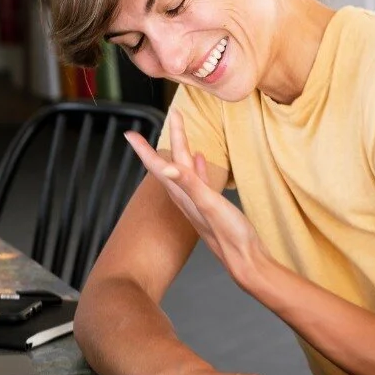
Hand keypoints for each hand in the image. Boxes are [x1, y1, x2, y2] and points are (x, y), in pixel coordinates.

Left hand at [124, 110, 272, 291]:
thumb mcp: (209, 205)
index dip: (143, 149)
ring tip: (181, 132)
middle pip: (172, 162)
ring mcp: (197, 201)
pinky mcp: (210, 205)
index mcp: (183, 193)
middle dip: (172, 137)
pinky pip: (198, 179)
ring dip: (182, 149)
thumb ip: (190, 185)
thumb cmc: (230, 235)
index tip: (129, 133)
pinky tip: (199, 160)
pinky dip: (196, 166)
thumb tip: (166, 167)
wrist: (244, 260)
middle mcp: (185, 196)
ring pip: (184, 169)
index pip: (158, 166)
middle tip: (172, 115)